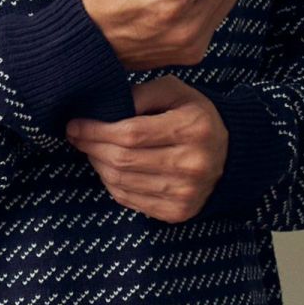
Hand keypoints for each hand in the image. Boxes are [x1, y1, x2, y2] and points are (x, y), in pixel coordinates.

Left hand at [64, 74, 228, 222]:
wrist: (229, 154)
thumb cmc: (194, 116)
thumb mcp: (174, 92)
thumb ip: (140, 94)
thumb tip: (104, 109)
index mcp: (192, 129)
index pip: (131, 134)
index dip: (96, 131)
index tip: (74, 125)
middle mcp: (191, 165)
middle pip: (123, 160)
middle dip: (91, 147)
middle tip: (77, 136)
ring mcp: (185, 193)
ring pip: (121, 182)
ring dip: (98, 165)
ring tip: (93, 149)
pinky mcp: (177, 212)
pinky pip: (129, 200)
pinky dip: (111, 184)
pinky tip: (109, 168)